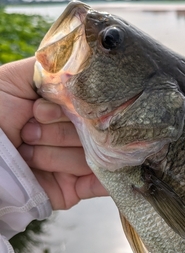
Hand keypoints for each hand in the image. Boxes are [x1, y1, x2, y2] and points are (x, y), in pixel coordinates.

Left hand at [0, 57, 107, 209]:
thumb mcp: (16, 79)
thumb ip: (52, 69)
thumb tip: (88, 62)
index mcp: (65, 112)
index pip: (91, 109)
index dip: (67, 110)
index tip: (38, 110)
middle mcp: (73, 136)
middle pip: (93, 133)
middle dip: (57, 132)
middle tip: (27, 131)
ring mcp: (74, 164)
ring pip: (89, 158)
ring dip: (53, 155)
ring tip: (26, 152)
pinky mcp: (72, 190)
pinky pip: (99, 186)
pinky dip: (101, 181)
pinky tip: (85, 174)